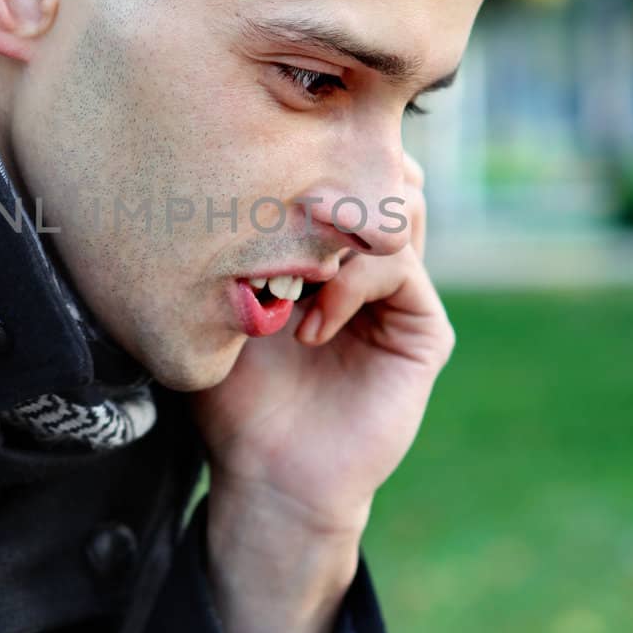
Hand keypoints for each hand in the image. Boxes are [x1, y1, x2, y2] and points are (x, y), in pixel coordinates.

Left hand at [190, 152, 455, 632]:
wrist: (265, 477)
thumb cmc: (233, 397)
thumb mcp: (220, 309)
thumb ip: (233, 245)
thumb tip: (209, 172)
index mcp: (326, 250)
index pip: (337, 169)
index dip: (308, 155)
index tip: (256, 170)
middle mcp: (369, 264)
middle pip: (379, 175)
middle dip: (332, 177)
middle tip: (283, 202)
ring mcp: (402, 295)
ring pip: (399, 212)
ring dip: (339, 228)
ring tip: (290, 267)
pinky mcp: (423, 331)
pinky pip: (401, 272)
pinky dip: (351, 285)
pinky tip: (309, 327)